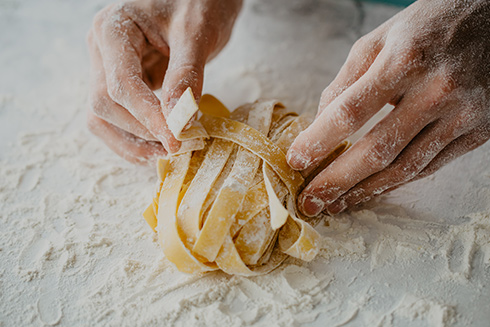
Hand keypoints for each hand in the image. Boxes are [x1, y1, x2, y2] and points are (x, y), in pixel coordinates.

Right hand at [86, 0, 241, 163]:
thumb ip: (186, 74)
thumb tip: (177, 120)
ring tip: (168, 153)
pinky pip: (118, 118)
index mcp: (113, 29)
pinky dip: (136, 137)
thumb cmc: (199, 1)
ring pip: (102, 117)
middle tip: (179, 146)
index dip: (147, 117)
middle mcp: (103, 50)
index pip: (121, 85)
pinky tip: (160, 146)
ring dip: (132, 142)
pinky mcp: (124, 84)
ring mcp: (110, 68)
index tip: (176, 139)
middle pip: (104, 105)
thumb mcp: (197, 32)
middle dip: (140, 131)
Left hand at [287, 0, 489, 215]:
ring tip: (336, 204)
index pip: (350, 112)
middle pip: (377, 150)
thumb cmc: (427, 26)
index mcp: (404, 61)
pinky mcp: (479, 131)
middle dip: (337, 181)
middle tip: (310, 200)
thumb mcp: (378, 40)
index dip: (319, 141)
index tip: (296, 160)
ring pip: (405, 167)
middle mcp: (436, 90)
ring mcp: (462, 114)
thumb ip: (345, 82)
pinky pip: (431, 166)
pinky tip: (371, 191)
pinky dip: (397, 183)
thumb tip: (318, 124)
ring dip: (365, 191)